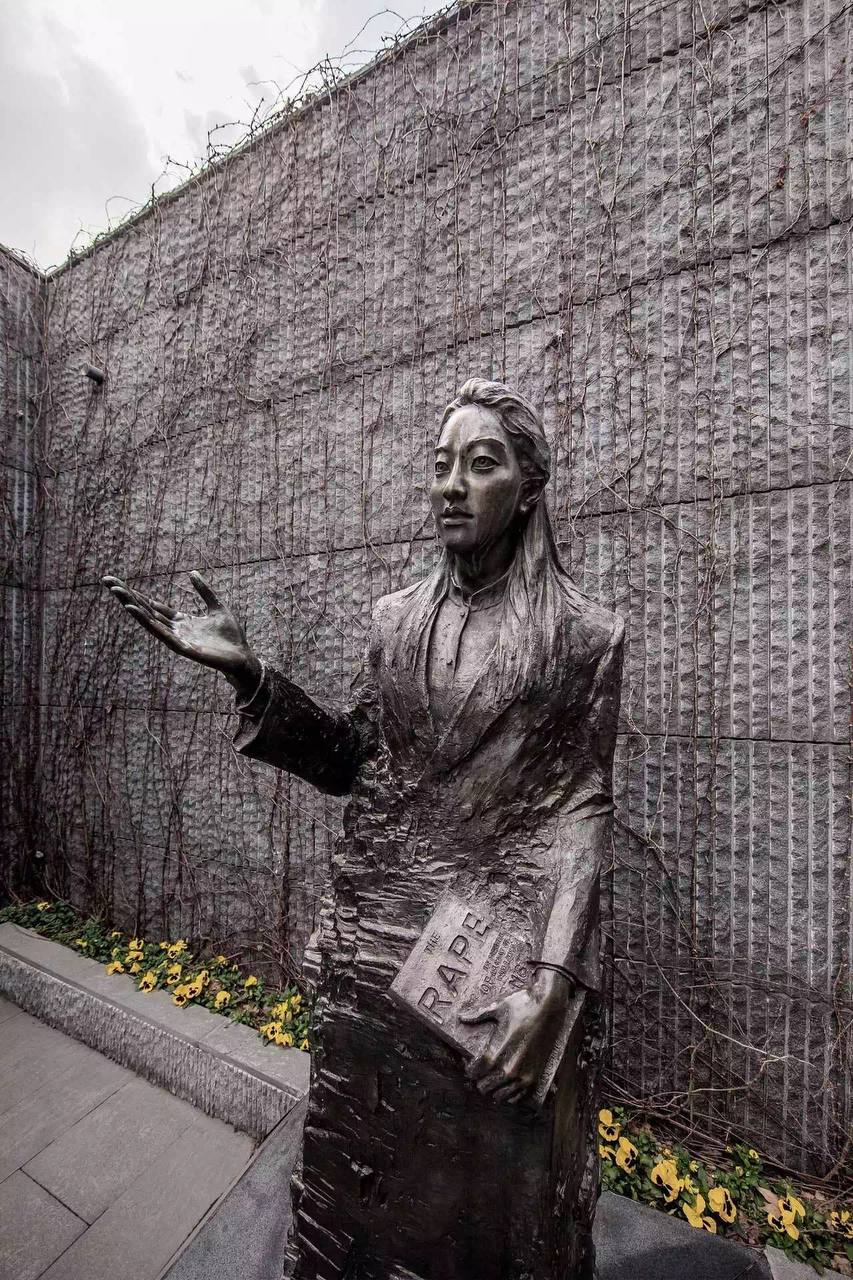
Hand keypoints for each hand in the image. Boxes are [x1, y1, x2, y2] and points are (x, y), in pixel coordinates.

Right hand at [102, 571, 260, 692]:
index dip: (137, 595)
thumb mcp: (217, 607)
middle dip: (127, 596)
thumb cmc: (231, 637)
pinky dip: (148, 622)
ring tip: (117, 592)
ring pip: (150, 621)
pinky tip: (135, 611)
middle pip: (146, 610)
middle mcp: (175, 629)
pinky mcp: (183, 647)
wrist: (243, 656)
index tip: (119, 583)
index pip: (153, 606)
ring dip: (133, 606)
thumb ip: (204, 591)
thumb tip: (192, 572)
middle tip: (107, 581)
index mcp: (181, 620)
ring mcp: (177, 638)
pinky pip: (162, 634)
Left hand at [459, 969, 572, 1105]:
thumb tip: (461, 1017)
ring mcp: (523, 1075)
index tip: (469, 1065)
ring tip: (492, 1079)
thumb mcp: (498, 1007)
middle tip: (480, 1072)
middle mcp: (510, 1068)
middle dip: (480, 1080)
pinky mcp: (535, 1076)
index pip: (476, 1073)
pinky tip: (506, 1086)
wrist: (550, 1005)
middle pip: (485, 1087)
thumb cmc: (523, 1004)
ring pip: (500, 1095)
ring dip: (494, 1088)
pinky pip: (518, 1096)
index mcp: (497, 1052)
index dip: (470, 1070)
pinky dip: (510, 1095)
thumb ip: (478, 1015)